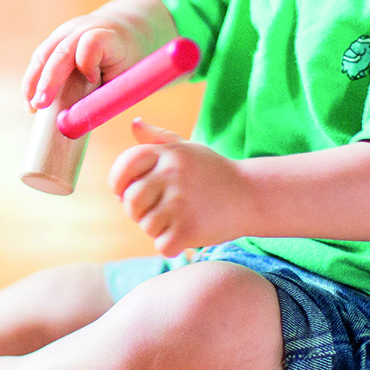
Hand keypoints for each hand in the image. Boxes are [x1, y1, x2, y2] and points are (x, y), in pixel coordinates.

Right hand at [23, 0, 168, 111]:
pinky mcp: (54, 39)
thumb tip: (77, 126)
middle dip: (48, 80)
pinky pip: (39, 59)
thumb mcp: (128, 76)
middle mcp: (83, 29)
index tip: (94, 80)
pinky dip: (33, 80)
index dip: (87, 63)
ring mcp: (66, 32)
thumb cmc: (126, 61)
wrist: (124, 31)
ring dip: (33, 82)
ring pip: (43, 55)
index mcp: (108, 37)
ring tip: (31, 107)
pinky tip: (31, 100)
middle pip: (61, 52)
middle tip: (39, 105)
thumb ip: (107, 96)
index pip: (91, 43)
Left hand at [107, 119, 255, 256]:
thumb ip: (158, 138)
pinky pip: (161, 244)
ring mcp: (180, 203)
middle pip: (130, 201)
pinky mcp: (188, 229)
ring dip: (158, 228)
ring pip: (145, 225)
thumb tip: (134, 124)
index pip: (125, 165)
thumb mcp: (188, 150)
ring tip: (180, 218)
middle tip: (158, 210)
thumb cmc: (213, 173)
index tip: (122, 192)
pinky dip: (171, 245)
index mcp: (168, 154)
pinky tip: (188, 233)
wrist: (251, 196)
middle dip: (138, 211)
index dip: (117, 181)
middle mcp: (171, 175)